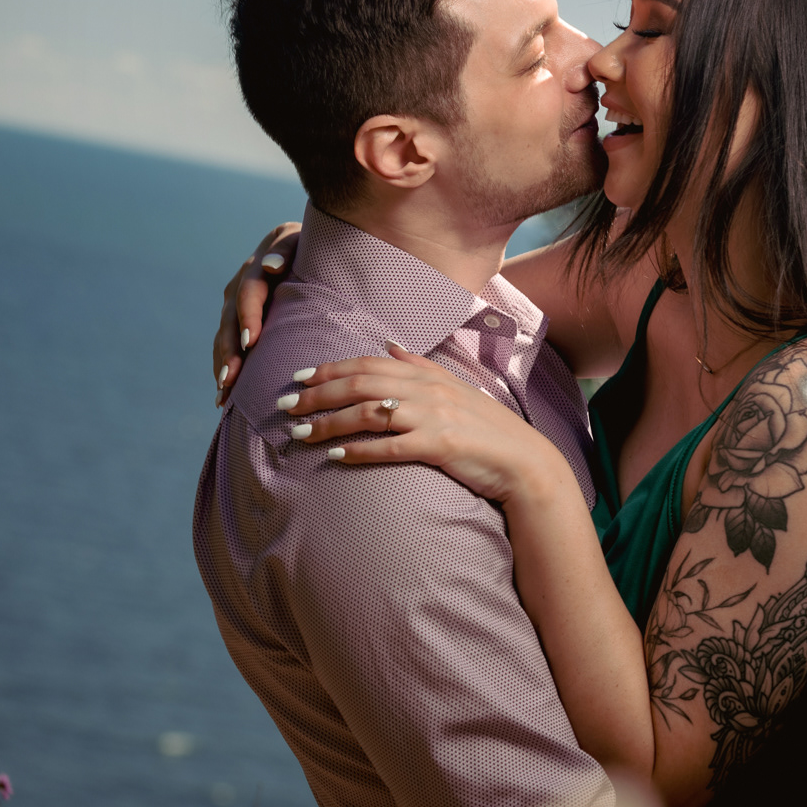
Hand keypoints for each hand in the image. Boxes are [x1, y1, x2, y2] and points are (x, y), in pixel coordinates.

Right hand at [213, 222, 300, 405]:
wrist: (306, 248)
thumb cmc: (314, 246)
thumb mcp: (304, 241)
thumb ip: (287, 250)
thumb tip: (271, 265)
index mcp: (258, 266)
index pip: (249, 292)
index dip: (248, 316)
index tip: (252, 342)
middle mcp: (241, 284)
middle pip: (230, 319)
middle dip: (230, 350)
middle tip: (232, 378)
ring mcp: (236, 303)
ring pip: (225, 336)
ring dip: (223, 363)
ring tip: (225, 391)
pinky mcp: (237, 319)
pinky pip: (227, 345)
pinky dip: (225, 367)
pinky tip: (225, 395)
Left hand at [285, 345, 578, 507]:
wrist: (523, 461)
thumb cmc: (485, 428)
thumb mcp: (455, 387)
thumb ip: (420, 365)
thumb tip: (390, 345)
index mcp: (427, 374)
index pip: (368, 364)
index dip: (330, 369)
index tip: (297, 377)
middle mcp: (427, 390)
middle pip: (361, 384)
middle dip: (318, 394)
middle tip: (284, 405)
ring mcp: (434, 417)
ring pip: (369, 413)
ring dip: (329, 422)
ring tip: (300, 435)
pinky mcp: (440, 446)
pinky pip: (391, 447)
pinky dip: (361, 450)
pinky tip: (336, 456)